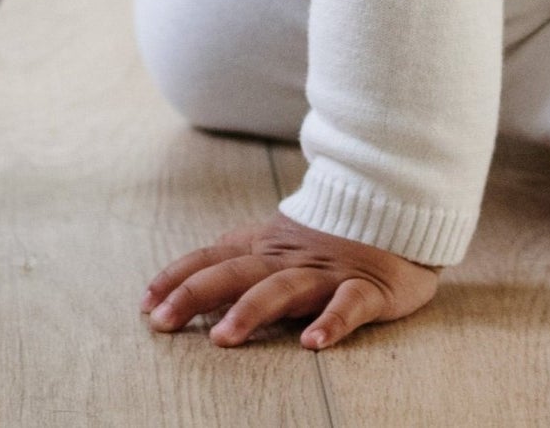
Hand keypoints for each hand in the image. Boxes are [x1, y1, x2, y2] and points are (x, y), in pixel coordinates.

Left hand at [142, 211, 439, 349]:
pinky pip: (349, 305)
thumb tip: (198, 266)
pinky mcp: (368, 287)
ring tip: (223, 337)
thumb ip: (246, 249)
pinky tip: (314, 343)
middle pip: (236, 273)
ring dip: (251, 311)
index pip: (215, 257)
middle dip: (195, 295)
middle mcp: (290, 258)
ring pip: (284, 290)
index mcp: (270, 246)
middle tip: (162, 322)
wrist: (403, 207)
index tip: (146, 303)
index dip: (179, 277)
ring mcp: (327, 272)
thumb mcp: (285, 236)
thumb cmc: (339, 232)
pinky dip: (331, 321)